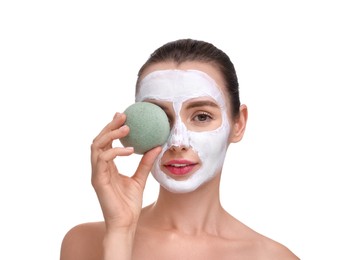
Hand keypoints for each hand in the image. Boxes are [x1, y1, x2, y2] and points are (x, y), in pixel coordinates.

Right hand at [91, 112, 160, 230]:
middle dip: (109, 126)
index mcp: (107, 166)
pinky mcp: (97, 180)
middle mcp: (99, 168)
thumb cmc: (130, 203)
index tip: (123, 116)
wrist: (126, 223)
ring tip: (127, 128)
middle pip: (98, 140)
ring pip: (97, 146)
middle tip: (123, 115)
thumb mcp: (140, 178)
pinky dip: (116, 152)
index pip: (106, 142)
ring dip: (111, 134)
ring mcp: (96, 173)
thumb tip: (157, 146)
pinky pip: (103, 160)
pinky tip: (130, 150)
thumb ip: (145, 163)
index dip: (112, 128)